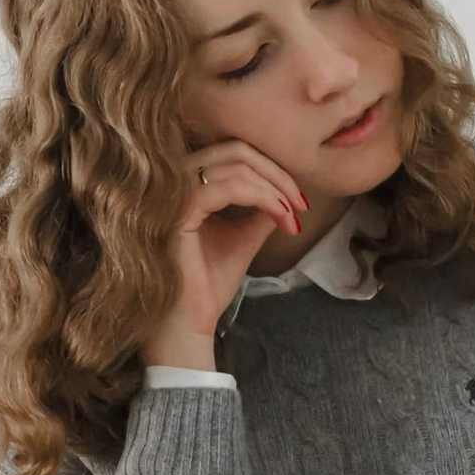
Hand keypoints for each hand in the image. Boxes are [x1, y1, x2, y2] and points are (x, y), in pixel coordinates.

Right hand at [145, 139, 306, 355]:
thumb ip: (260, 211)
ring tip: (292, 215)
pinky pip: (227, 187)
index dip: (272, 171)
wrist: (189, 323)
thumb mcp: (243, 239)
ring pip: (235, 165)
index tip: (298, 201)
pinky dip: (261, 197)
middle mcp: (176, 182)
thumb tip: (286, 193)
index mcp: (188, 185)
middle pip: (236, 150)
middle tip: (300, 203)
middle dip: (277, 173)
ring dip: (274, 188)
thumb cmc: (208, 285)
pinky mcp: (177, 211)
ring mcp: (174, 193)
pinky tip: (279, 216)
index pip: (234, 155)